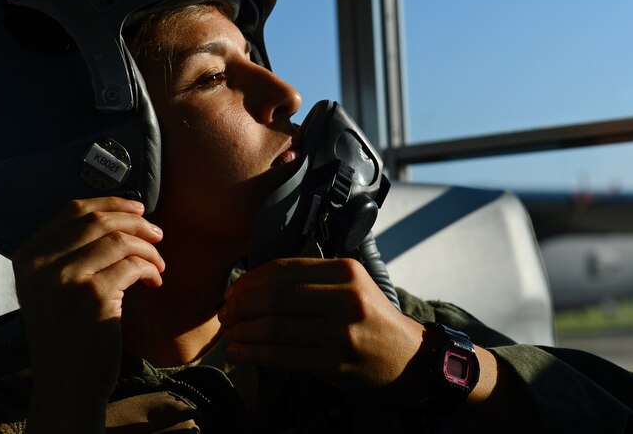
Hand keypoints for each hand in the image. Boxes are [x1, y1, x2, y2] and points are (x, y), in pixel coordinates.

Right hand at [12, 197, 164, 429]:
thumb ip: (68, 252)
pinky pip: (133, 265)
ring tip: (158, 264)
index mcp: (28, 256)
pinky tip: (154, 281)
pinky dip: (151, 269)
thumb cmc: (67, 332)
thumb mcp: (50, 286)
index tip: (138, 209)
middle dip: (137, 223)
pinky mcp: (93, 296)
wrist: (66, 382)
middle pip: (98, 221)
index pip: (72, 210)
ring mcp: (65, 279)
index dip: (111, 203)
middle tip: (158, 234)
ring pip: (120, 241)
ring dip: (149, 249)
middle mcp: (41, 264)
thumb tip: (117, 215)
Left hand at [218, 257, 425, 404]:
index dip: (250, 280)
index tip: (232, 291)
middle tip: (224, 314)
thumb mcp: (351, 286)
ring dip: (242, 330)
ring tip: (229, 334)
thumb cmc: (370, 319)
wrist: (407, 357)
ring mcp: (341, 331)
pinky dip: (253, 352)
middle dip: (241, 305)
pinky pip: (281, 355)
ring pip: (275, 325)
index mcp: (346, 271)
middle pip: (275, 296)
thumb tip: (252, 284)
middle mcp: (345, 297)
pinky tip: (239, 351)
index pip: (284, 269)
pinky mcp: (334, 362)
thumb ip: (312, 279)